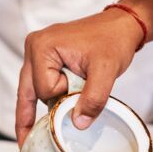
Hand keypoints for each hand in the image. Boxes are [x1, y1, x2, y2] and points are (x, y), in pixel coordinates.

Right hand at [15, 7, 143, 146]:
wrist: (121, 27)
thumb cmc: (113, 40)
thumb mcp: (107, 70)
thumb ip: (93, 99)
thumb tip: (78, 123)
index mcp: (42, 46)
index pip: (44, 91)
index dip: (66, 93)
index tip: (83, 79)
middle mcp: (33, 47)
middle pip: (31, 93)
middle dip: (54, 100)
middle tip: (77, 91)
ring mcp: (36, 53)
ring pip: (32, 92)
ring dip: (54, 98)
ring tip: (75, 86)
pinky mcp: (43, 58)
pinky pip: (36, 86)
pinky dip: (45, 99)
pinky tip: (31, 121)